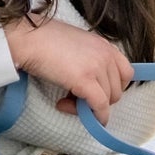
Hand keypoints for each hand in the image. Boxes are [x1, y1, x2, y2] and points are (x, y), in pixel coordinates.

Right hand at [3, 17, 134, 123]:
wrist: (28, 38)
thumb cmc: (44, 40)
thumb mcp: (77, 44)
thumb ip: (89, 59)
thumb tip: (89, 83)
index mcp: (105, 45)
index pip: (126, 73)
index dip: (114, 87)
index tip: (98, 92)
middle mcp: (106, 55)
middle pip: (116, 90)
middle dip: (99, 99)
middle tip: (75, 98)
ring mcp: (98, 67)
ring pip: (107, 101)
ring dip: (88, 107)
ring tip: (65, 100)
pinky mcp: (86, 81)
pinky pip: (99, 107)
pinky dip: (95, 117)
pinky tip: (77, 113)